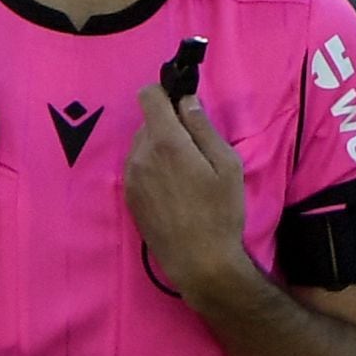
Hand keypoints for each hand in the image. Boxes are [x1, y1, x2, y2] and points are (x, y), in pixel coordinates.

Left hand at [122, 83, 247, 303]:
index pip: (148, 95)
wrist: (199, 262)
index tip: (182, 105)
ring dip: (159, 148)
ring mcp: (131, 177)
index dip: (165, 93)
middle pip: (147, 121)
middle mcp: (140, 155)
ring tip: (184, 173)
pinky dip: (152, 168)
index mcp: (165, 142)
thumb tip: (187, 101)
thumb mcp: (226, 165)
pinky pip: (138, 167)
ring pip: (141, 145)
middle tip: (194, 148)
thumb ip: (203, 127)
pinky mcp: (129, 197)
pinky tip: (173, 189)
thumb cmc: (221, 212)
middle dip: (168, 125)